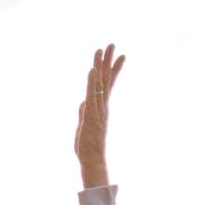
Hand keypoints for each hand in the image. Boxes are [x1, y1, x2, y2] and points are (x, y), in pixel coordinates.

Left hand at [73, 43, 125, 188]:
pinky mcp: (91, 115)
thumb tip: (83, 102)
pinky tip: (92, 70)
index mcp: (101, 107)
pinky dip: (92, 82)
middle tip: (113, 44)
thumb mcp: (84, 125)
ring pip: (100, 84)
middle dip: (109, 61)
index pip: (108, 84)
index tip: (120, 55)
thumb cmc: (88, 146)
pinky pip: (92, 95)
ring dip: (100, 66)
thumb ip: (84, 112)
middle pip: (107, 79)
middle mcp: (102, 106)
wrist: (92, 160)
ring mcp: (98, 110)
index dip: (113, 69)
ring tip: (103, 49)